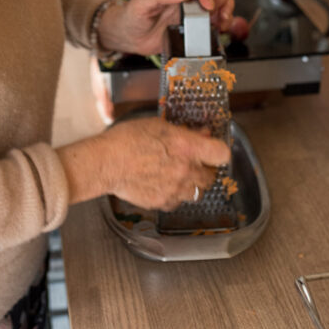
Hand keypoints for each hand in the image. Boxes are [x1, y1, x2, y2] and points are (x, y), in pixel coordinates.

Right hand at [57, 117, 230, 209]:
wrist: (106, 163)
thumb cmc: (127, 139)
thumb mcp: (159, 126)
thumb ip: (185, 133)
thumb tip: (202, 135)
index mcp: (187, 147)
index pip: (222, 154)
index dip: (219, 151)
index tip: (213, 150)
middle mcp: (186, 170)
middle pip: (211, 176)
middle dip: (204, 168)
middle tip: (192, 162)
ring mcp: (175, 190)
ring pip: (197, 192)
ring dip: (192, 184)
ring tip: (177, 175)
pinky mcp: (163, 203)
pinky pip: (178, 202)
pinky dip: (175, 195)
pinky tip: (162, 184)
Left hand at [98, 0, 234, 56]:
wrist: (130, 36)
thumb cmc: (134, 16)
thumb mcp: (142, 3)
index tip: (208, 6)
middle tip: (217, 12)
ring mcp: (195, 7)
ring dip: (227, 8)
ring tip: (222, 21)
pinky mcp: (198, 22)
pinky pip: (218, 16)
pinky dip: (224, 20)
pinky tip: (220, 28)